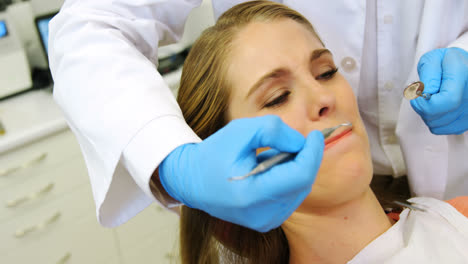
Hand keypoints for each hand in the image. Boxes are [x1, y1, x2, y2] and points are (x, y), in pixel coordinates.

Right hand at [159, 115, 323, 231]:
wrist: (192, 181)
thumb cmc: (214, 154)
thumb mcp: (242, 130)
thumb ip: (275, 131)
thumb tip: (301, 143)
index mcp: (251, 194)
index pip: (299, 175)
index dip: (313, 153)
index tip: (317, 135)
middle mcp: (260, 214)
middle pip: (302, 183)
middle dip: (304, 158)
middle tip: (291, 141)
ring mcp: (264, 221)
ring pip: (299, 190)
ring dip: (294, 168)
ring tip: (272, 155)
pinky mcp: (266, 222)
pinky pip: (290, 197)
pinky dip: (287, 180)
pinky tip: (270, 170)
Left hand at [411, 47, 467, 134]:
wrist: (464, 67)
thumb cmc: (445, 62)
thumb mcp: (433, 59)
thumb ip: (428, 74)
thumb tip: (425, 94)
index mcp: (464, 76)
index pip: (448, 100)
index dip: (425, 103)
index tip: (416, 97)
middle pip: (439, 116)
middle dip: (422, 108)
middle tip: (422, 96)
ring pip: (438, 124)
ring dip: (427, 114)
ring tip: (432, 100)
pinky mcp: (467, 121)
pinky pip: (442, 129)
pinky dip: (435, 121)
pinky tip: (438, 108)